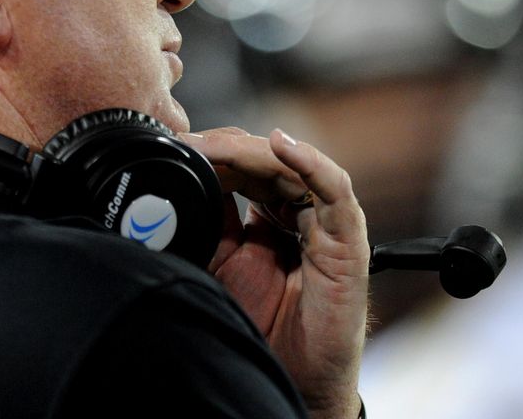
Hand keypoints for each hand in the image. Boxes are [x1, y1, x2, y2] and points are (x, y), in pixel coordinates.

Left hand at [180, 128, 368, 418]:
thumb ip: (209, 222)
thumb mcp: (220, 264)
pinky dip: (312, 163)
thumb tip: (180, 182)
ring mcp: (326, 223)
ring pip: (294, 168)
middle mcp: (301, 214)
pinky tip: (282, 146)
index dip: (213, 154)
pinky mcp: (347, 242)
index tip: (176, 147)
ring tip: (215, 146)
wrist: (292, 381)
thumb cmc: (263, 328)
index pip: (245, 168)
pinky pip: (336, 192)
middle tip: (188, 142)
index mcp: (273, 216)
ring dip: (252, 151)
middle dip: (225, 148)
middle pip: (266, 162)